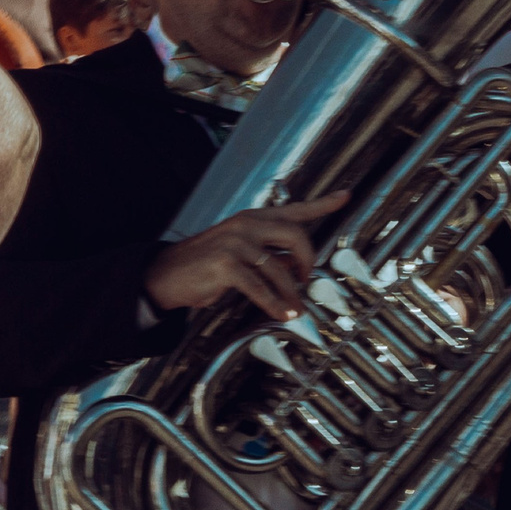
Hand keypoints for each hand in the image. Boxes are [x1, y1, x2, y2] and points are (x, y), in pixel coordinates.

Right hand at [142, 192, 347, 320]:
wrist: (165, 274)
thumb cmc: (204, 266)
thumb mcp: (238, 252)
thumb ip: (267, 254)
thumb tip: (294, 267)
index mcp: (251, 219)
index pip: (293, 209)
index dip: (322, 203)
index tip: (345, 196)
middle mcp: (245, 225)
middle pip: (296, 235)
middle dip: (308, 260)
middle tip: (306, 279)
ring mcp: (235, 242)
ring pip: (280, 269)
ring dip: (292, 294)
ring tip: (294, 308)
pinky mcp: (226, 264)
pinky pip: (261, 288)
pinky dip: (275, 304)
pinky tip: (281, 313)